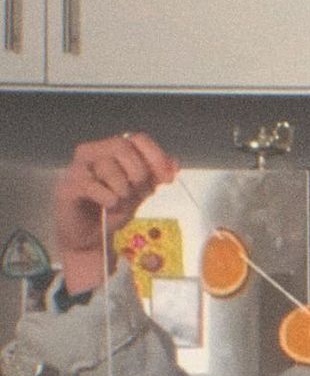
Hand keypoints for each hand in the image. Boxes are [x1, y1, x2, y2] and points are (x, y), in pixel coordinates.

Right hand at [54, 134, 178, 294]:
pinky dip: (107, 199)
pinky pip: (93, 186)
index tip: (168, 178)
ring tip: (118, 203)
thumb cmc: (112, 209)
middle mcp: (92, 151)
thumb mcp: (139, 192)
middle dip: (137, 173)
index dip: (156, 156)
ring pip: (109, 167)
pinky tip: (107, 206)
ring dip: (122, 190)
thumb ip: (155, 177)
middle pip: (123, 147)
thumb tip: (175, 164)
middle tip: (135, 193)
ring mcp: (78, 167)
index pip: (138, 139)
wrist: (89, 236)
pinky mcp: (68, 186)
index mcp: (111, 149)